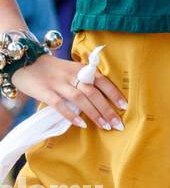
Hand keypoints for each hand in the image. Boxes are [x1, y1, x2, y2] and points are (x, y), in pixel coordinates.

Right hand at [10, 53, 126, 130]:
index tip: (125, 106)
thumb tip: (105, 97)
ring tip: (105, 126)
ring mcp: (58, 83)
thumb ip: (87, 79)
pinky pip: (59, 104)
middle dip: (107, 109)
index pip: (102, 81)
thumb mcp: (73, 69)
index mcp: (81, 69)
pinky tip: (80, 124)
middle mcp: (72, 75)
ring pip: (80, 98)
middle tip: (118, 123)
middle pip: (93, 93)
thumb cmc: (55, 69)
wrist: (26, 61)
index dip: (114, 93)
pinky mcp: (45, 91)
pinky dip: (70, 114)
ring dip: (94, 113)